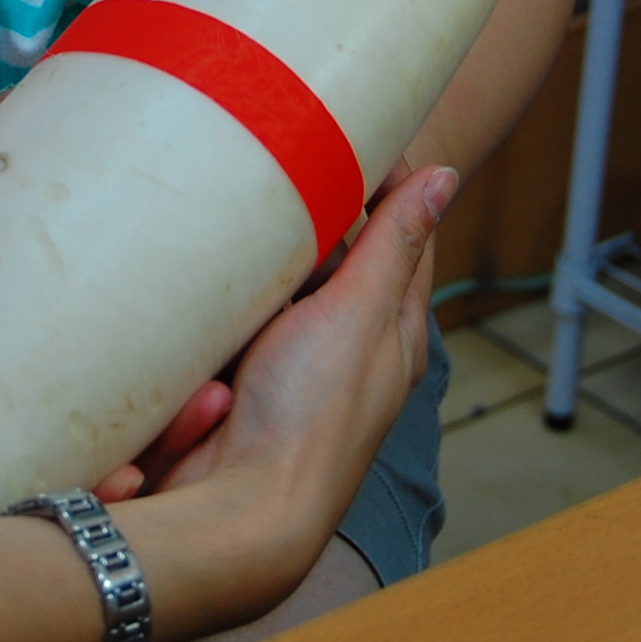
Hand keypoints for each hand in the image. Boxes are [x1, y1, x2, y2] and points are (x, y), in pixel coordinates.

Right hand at [114, 166, 451, 634]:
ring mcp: (284, 366)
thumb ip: (392, 245)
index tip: (344, 130)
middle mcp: (343, 347)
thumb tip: (444, 177)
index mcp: (391, 330)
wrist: (234, 511)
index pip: (404, 236)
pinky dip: (211, 319)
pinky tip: (196, 303)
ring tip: (228, 228)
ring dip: (250, 271)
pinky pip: (221, 327)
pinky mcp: (232, 383)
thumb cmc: (310, 419)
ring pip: (269, 287)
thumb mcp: (358, 314)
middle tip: (270, 166)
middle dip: (301, 220)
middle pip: (329, 257)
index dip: (385, 182)